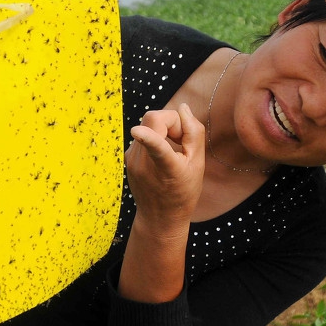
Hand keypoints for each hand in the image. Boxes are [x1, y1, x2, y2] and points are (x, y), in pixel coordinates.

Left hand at [126, 104, 204, 224]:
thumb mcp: (197, 165)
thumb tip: (183, 108)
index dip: (148, 138)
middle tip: (182, 139)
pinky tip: (163, 153)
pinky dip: (155, 135)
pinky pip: (143, 134)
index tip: (137, 131)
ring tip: (174, 148)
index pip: (156, 149)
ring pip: (147, 124)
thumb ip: (194, 134)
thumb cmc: (183, 191)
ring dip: (164, 128)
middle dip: (172, 121)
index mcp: (167, 169)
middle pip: (153, 119)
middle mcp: (144, 163)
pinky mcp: (128, 157)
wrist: (159, 217)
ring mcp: (132, 159)